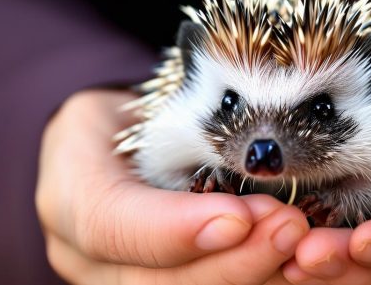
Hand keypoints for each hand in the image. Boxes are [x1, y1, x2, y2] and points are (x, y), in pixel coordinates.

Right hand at [36, 90, 308, 284]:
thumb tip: (257, 159)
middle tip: (289, 229)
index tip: (239, 218)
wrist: (121, 148)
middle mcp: (84, 253)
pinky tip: (297, 264)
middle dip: (230, 262)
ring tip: (302, 248)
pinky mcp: (157, 279)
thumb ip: (181, 136)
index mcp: (68, 193)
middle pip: (152, 282)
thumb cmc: (138, 118)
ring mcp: (117, 276)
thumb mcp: (143, 105)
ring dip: (254, 276)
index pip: (108, 224)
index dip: (173, 230)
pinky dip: (262, 279)